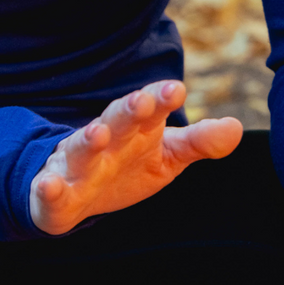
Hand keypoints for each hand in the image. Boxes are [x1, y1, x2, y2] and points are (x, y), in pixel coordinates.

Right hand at [30, 80, 242, 234]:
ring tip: (97, 132)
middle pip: (115, 120)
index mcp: (135, 128)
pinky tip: (49, 184)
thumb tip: (236, 129)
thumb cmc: (128, 166)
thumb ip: (199, 142)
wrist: (76, 193)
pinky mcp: (55, 194)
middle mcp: (105, 140)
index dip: (160, 98)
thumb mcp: (168, 155)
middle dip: (127, 110)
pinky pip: (48, 190)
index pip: (149, 107)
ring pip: (80, 149)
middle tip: (143, 100)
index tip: (177, 90)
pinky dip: (47, 187)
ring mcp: (77, 165)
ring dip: (87, 140)